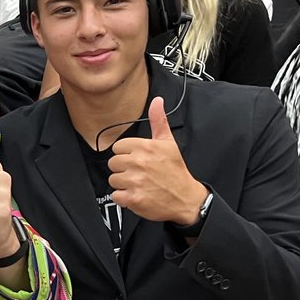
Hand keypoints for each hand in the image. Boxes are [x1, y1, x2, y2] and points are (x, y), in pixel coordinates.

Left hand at [108, 97, 207, 224]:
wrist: (186, 199)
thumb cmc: (175, 171)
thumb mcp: (169, 143)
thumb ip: (159, 121)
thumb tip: (157, 101)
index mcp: (146, 147)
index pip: (118, 148)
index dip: (126, 155)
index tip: (138, 160)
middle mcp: (139, 162)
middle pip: (113, 164)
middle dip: (124, 170)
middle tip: (140, 174)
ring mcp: (136, 181)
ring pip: (113, 180)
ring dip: (124, 185)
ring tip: (140, 185)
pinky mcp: (134, 199)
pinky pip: (116, 196)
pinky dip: (124, 199)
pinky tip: (138, 195)